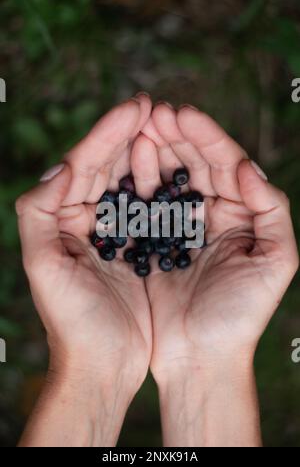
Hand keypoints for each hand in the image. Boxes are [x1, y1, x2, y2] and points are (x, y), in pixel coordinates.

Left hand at [16, 96, 152, 445]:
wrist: (103, 363)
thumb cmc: (72, 321)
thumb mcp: (43, 267)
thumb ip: (39, 212)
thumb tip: (64, 165)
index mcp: (62, 218)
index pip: (84, 164)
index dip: (108, 133)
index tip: (136, 106)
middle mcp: (86, 219)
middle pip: (109, 166)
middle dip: (131, 134)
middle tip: (156, 106)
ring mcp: (116, 231)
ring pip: (133, 182)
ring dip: (150, 154)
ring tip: (170, 127)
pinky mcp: (141, 248)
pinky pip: (154, 209)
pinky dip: (165, 187)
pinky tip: (180, 169)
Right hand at [130, 103, 298, 445]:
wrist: (200, 358)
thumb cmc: (241, 316)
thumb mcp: (276, 262)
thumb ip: (272, 211)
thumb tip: (247, 166)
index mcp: (242, 215)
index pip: (227, 164)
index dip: (207, 137)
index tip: (183, 114)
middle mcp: (212, 215)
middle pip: (195, 165)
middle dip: (176, 137)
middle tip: (154, 113)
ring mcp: (180, 227)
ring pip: (168, 179)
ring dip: (155, 152)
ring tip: (140, 128)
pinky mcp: (153, 243)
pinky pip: (145, 205)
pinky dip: (137, 183)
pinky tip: (127, 163)